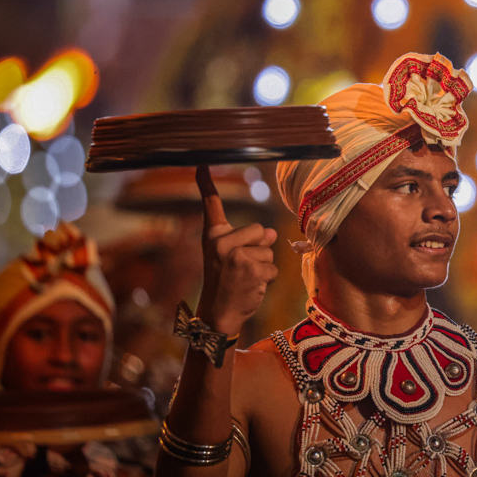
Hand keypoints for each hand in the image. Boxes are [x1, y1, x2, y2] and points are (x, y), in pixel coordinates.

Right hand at [194, 166, 277, 334]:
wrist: (218, 314)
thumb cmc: (226, 282)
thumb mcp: (229, 256)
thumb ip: (250, 240)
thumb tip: (274, 232)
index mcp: (213, 235)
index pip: (211, 205)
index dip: (206, 182)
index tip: (202, 162)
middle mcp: (221, 241)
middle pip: (262, 231)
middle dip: (260, 250)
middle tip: (241, 269)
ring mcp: (235, 255)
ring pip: (270, 252)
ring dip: (264, 268)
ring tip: (245, 280)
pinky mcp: (250, 269)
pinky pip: (273, 268)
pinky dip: (267, 280)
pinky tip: (251, 288)